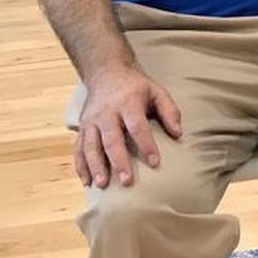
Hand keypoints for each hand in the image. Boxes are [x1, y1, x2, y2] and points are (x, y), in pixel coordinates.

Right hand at [74, 64, 182, 188]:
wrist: (106, 72)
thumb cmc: (135, 87)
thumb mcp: (156, 91)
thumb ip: (169, 111)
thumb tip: (178, 134)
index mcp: (128, 103)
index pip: (137, 126)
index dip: (146, 144)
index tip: (155, 162)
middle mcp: (106, 112)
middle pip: (111, 139)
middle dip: (119, 161)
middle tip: (127, 181)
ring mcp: (91, 120)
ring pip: (91, 145)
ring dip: (96, 166)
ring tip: (102, 185)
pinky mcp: (82, 127)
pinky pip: (79, 147)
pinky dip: (81, 165)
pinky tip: (86, 181)